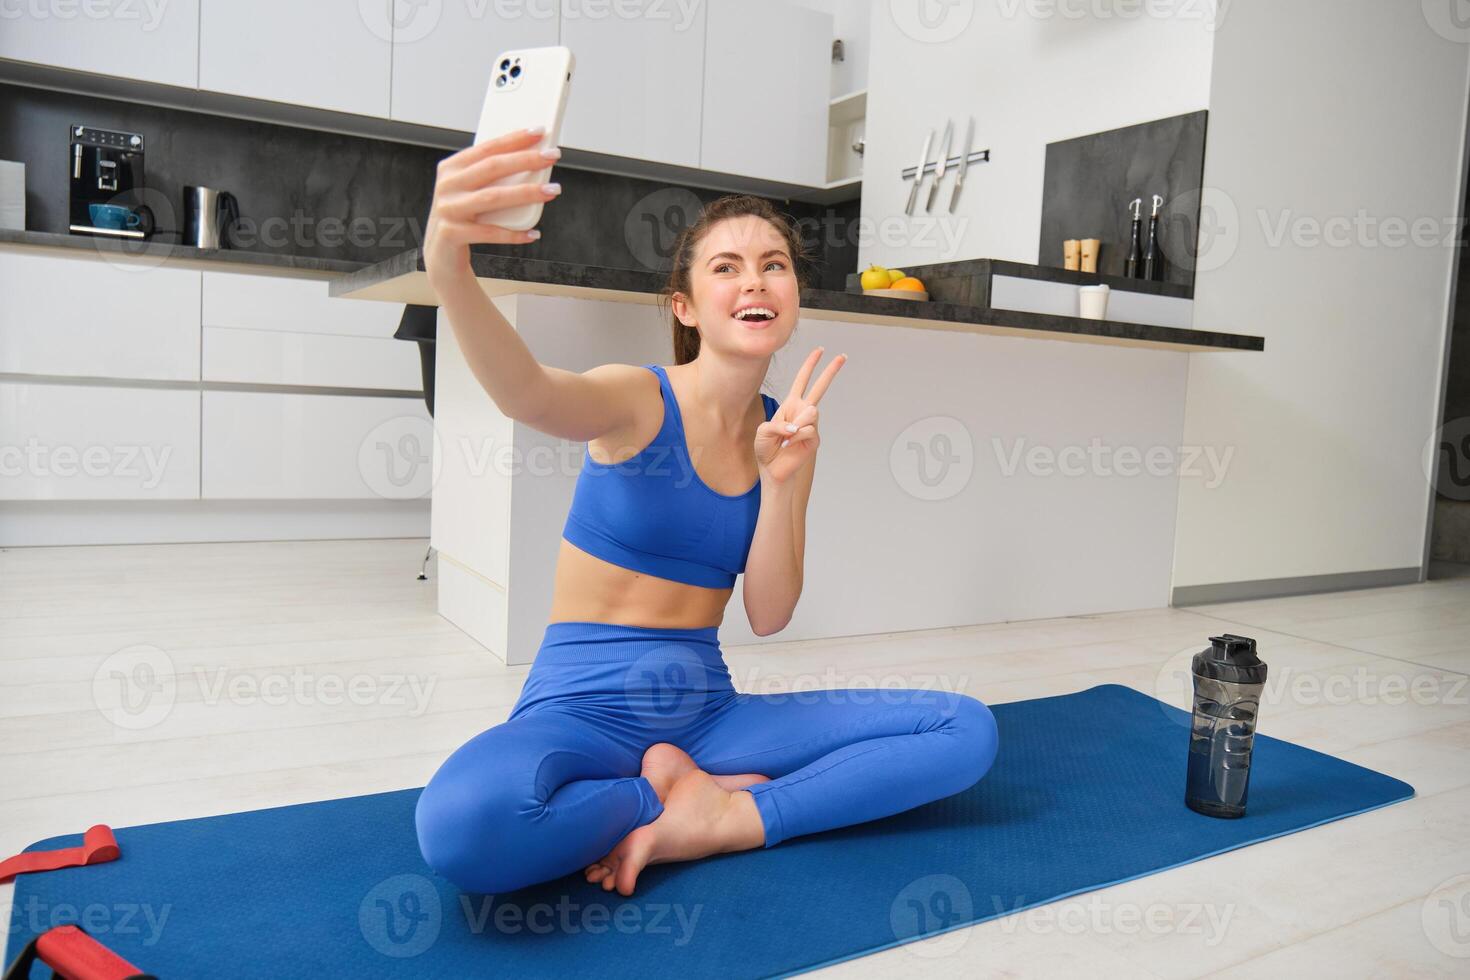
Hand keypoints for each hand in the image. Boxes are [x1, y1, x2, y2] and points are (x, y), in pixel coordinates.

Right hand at [423, 127, 561, 285]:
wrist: (442, 254)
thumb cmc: (465, 217)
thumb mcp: (472, 192)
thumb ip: (492, 177)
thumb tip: (533, 161)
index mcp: (451, 168)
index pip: (487, 148)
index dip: (514, 139)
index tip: (540, 131)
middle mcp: (447, 185)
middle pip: (492, 168)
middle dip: (526, 160)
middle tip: (552, 156)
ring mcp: (448, 209)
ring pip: (493, 198)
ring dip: (526, 193)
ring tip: (552, 190)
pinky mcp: (451, 234)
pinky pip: (489, 232)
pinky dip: (513, 234)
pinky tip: (533, 233)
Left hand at [755, 347, 846, 484]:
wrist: (772, 469)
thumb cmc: (766, 449)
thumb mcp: (763, 431)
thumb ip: (778, 424)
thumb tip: (799, 425)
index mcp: (790, 405)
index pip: (802, 381)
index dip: (810, 365)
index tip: (819, 350)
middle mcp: (802, 412)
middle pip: (820, 387)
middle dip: (831, 371)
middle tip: (843, 356)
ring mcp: (810, 425)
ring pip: (811, 412)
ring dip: (795, 425)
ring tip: (785, 438)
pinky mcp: (814, 439)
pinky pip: (807, 430)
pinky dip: (794, 437)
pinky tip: (788, 445)